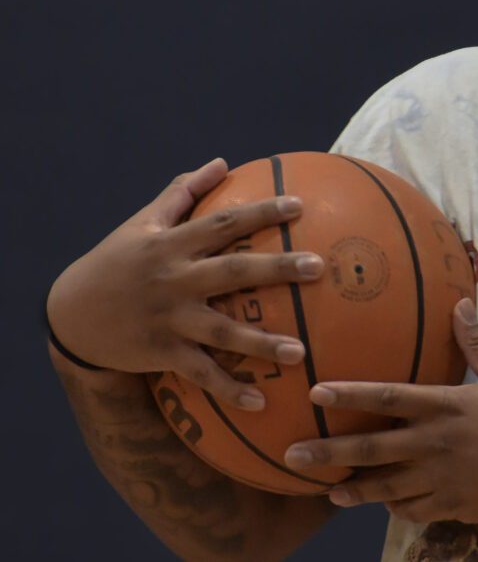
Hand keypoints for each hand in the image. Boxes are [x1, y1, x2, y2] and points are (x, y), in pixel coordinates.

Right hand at [46, 158, 323, 409]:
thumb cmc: (116, 261)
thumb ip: (183, 192)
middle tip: (319, 267)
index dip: (261, 212)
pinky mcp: (162, 353)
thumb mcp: (143, 222)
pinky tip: (262, 403)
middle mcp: (174, 280)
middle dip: (277, 269)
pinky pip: (201, 374)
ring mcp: (170, 319)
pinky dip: (228, 389)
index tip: (300, 205)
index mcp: (172, 245)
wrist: (71, 315)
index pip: (224, 223)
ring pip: (222, 332)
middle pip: (233, 273)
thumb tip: (221, 162)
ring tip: (301, 351)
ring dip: (261, 343)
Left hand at [283, 299, 477, 526]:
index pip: (388, 398)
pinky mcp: (452, 507)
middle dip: (329, 452)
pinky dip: (394, 508)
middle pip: (372, 449)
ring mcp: (440, 481)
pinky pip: (413, 510)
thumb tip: (457, 301)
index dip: (350, 395)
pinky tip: (382, 506)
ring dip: (353, 490)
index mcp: (446, 407)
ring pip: (385, 488)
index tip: (316, 392)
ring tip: (326, 492)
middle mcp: (434, 445)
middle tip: (294, 454)